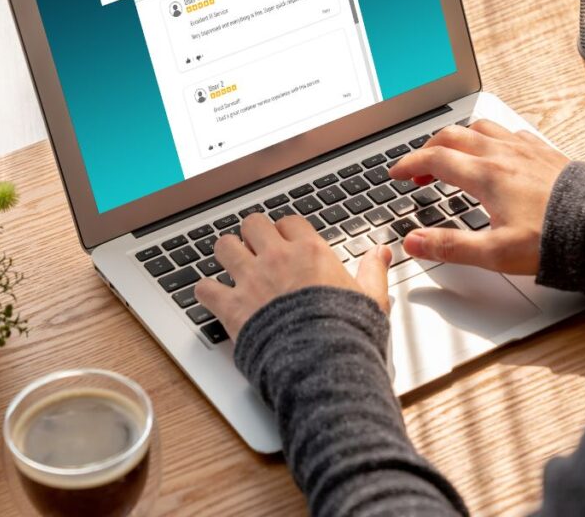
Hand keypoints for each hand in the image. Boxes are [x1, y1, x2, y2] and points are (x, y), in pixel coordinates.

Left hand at [195, 213, 392, 341]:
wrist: (322, 363)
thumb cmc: (347, 333)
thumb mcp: (371, 299)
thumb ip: (373, 271)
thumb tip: (380, 252)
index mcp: (311, 252)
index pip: (289, 222)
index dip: (285, 231)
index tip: (286, 241)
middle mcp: (277, 258)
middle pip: (253, 224)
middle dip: (252, 235)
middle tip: (256, 249)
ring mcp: (251, 279)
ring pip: (224, 246)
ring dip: (227, 254)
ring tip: (232, 264)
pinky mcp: (231, 306)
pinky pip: (204, 288)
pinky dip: (206, 291)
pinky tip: (213, 296)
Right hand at [387, 119, 568, 275]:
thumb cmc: (554, 241)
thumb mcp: (495, 253)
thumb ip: (450, 246)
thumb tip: (413, 242)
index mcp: (486, 176)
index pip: (435, 159)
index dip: (409, 163)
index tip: (396, 173)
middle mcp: (503, 155)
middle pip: (453, 136)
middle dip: (428, 148)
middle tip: (418, 168)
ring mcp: (525, 150)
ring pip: (481, 127)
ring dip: (459, 137)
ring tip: (452, 155)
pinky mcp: (545, 152)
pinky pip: (510, 132)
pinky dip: (491, 138)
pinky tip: (495, 153)